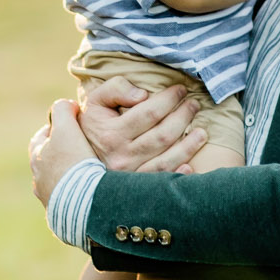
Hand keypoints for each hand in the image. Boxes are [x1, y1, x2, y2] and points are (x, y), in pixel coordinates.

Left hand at [30, 99, 101, 205]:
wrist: (81, 203)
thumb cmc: (72, 162)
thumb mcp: (66, 127)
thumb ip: (63, 110)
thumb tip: (66, 105)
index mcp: (37, 157)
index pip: (43, 137)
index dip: (57, 128)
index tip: (72, 124)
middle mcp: (40, 179)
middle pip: (50, 160)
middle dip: (64, 153)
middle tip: (83, 148)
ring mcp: (51, 199)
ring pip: (61, 182)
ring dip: (73, 175)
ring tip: (92, 172)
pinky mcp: (64, 215)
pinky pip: (72, 200)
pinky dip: (80, 194)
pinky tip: (94, 192)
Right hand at [76, 77, 207, 172]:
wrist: (77, 159)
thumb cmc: (94, 124)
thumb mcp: (96, 101)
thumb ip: (116, 89)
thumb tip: (142, 95)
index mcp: (110, 134)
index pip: (149, 113)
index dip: (169, 99)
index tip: (181, 89)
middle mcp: (120, 157)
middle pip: (162, 136)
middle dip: (183, 118)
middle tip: (194, 105)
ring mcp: (129, 176)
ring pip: (166, 161)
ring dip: (188, 146)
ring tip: (202, 132)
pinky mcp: (135, 191)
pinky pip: (161, 182)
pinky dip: (178, 175)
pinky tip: (191, 166)